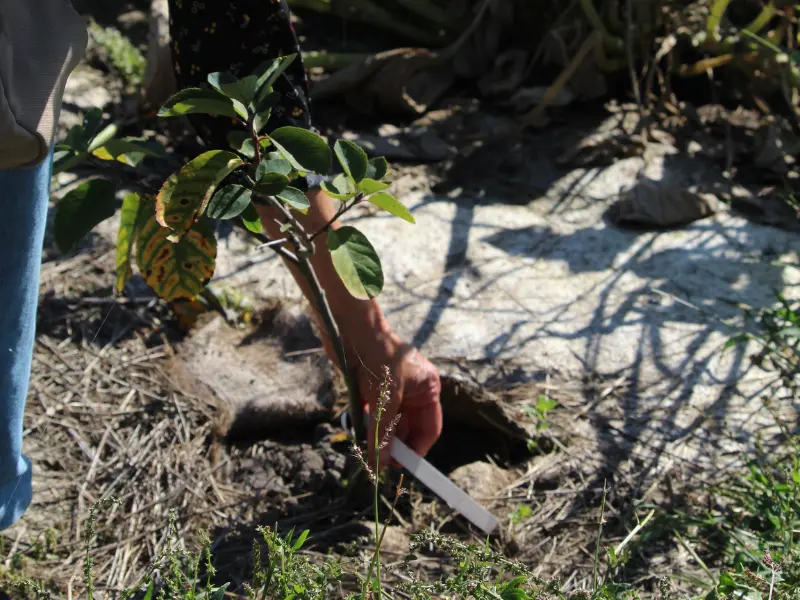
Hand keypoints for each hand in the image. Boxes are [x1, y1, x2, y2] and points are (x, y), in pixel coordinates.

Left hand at [350, 331, 441, 467]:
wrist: (353, 329)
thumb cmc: (378, 357)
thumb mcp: (384, 399)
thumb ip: (383, 433)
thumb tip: (381, 463)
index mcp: (427, 390)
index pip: (429, 429)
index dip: (417, 449)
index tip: (404, 467)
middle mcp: (413, 391)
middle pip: (408, 428)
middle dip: (395, 445)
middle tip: (381, 463)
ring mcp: (393, 390)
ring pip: (389, 422)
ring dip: (379, 435)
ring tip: (368, 449)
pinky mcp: (374, 388)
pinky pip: (374, 414)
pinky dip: (367, 424)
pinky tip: (359, 432)